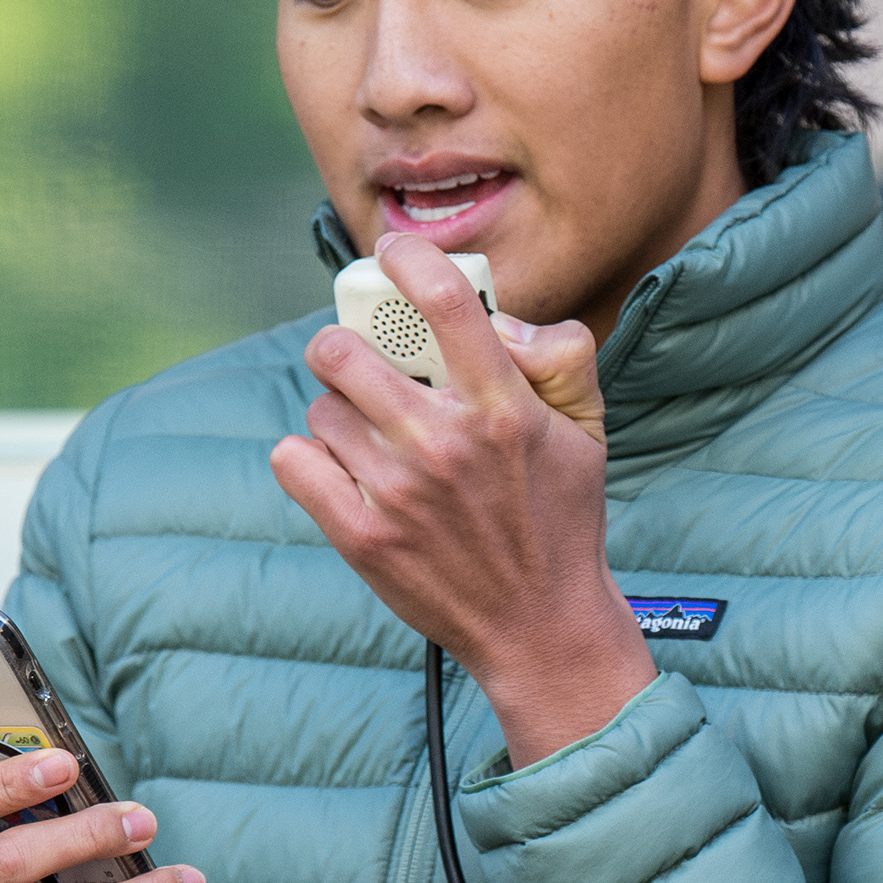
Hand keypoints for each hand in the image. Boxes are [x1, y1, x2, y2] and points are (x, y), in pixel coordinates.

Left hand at [268, 235, 654, 764]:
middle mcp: (444, 443)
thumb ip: (559, 356)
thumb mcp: (590, 430)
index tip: (393, 255)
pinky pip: (293, 460)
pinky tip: (340, 468)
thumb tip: (497, 321)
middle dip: (345, 345)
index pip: (445, 301)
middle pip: (346, 350)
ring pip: (320, 407)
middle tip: (358, 361)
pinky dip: (307, 458)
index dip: (407, 260)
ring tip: (370, 436)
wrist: (540, 627)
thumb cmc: (561, 521)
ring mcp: (397, 491)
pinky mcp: (361, 535)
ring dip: (338, 412)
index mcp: (503, 407)